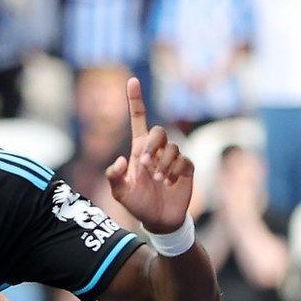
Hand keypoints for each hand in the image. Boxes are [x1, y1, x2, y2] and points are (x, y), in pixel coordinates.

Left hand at [106, 78, 193, 233]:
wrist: (159, 219)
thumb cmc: (137, 203)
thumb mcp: (120, 192)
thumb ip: (114, 176)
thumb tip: (119, 160)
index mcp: (138, 150)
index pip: (138, 120)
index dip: (136, 101)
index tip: (132, 81)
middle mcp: (156, 151)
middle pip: (158, 132)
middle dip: (152, 146)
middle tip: (144, 165)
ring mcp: (172, 158)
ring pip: (172, 148)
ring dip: (163, 164)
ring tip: (157, 180)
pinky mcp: (186, 168)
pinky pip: (184, 161)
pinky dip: (175, 172)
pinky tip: (169, 183)